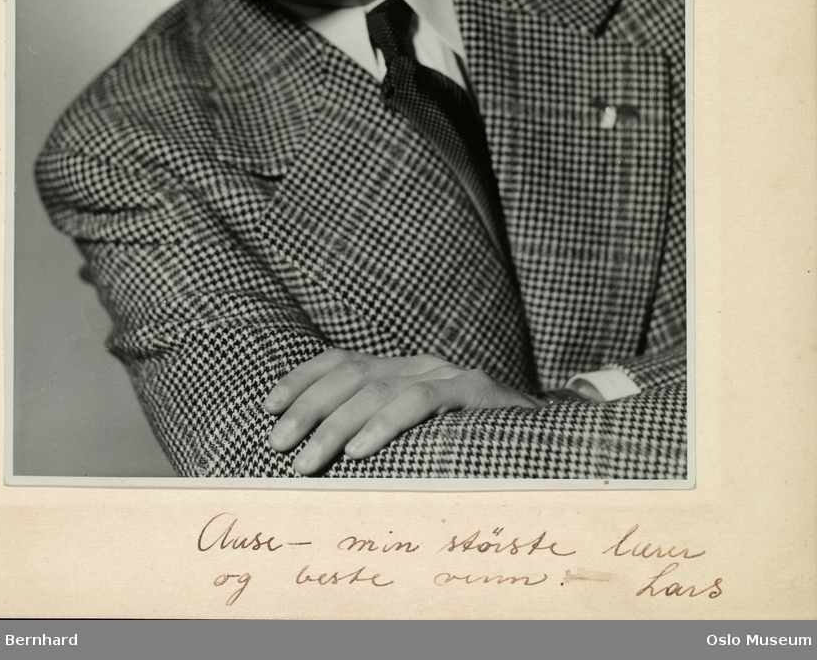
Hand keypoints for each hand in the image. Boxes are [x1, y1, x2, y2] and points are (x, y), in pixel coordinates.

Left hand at [263, 348, 541, 475]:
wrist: (554, 441)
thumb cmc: (476, 448)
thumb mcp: (421, 437)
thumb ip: (381, 433)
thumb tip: (321, 458)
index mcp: (403, 369)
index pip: (341, 360)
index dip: (301, 379)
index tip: (268, 406)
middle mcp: (421, 363)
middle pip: (350, 373)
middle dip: (307, 407)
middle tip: (277, 444)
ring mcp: (449, 375)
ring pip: (377, 388)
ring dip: (334, 426)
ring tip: (307, 461)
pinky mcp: (475, 393)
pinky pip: (421, 401)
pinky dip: (386, 423)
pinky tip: (361, 450)